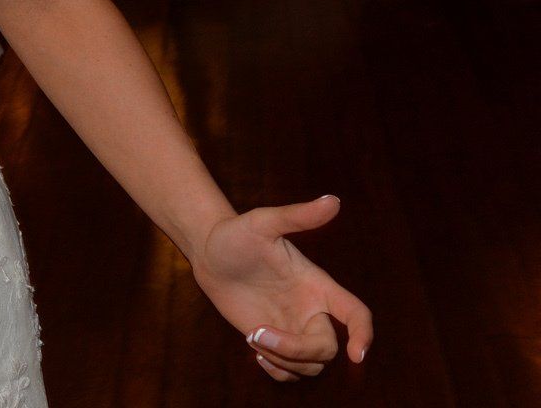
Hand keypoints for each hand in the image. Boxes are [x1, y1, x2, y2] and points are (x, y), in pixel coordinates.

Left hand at [190, 195, 373, 380]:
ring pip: (310, 364)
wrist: (208, 250)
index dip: (364, 334)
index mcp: (318, 285)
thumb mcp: (264, 223)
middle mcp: (311, 310)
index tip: (357, 354)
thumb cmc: (237, 233)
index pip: (356, 314)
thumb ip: (297, 216)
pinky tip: (255, 353)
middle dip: (297, 350)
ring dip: (284, 361)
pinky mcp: (272, 339)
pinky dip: (278, 371)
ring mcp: (292, 327)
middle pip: (328, 348)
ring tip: (253, 337)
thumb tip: (333, 201)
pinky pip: (290, 371)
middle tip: (257, 333)